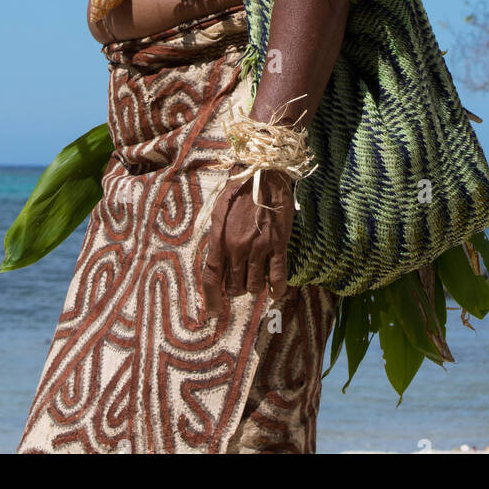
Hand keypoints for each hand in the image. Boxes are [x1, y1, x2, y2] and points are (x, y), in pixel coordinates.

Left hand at [201, 166, 294, 318]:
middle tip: (241, 280)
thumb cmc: (239, 190)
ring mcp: (258, 248)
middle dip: (236, 288)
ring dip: (255, 287)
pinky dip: (276, 289)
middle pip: (233, 286)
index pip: (211, 277)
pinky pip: (277, 278)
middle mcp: (236, 247)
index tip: (213, 313)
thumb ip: (216, 238)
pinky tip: (276, 291)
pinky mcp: (277, 246)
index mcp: (219, 239)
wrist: (265, 174)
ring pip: (254, 286)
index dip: (211, 299)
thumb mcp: (219, 212)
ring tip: (257, 278)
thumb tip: (216, 259)